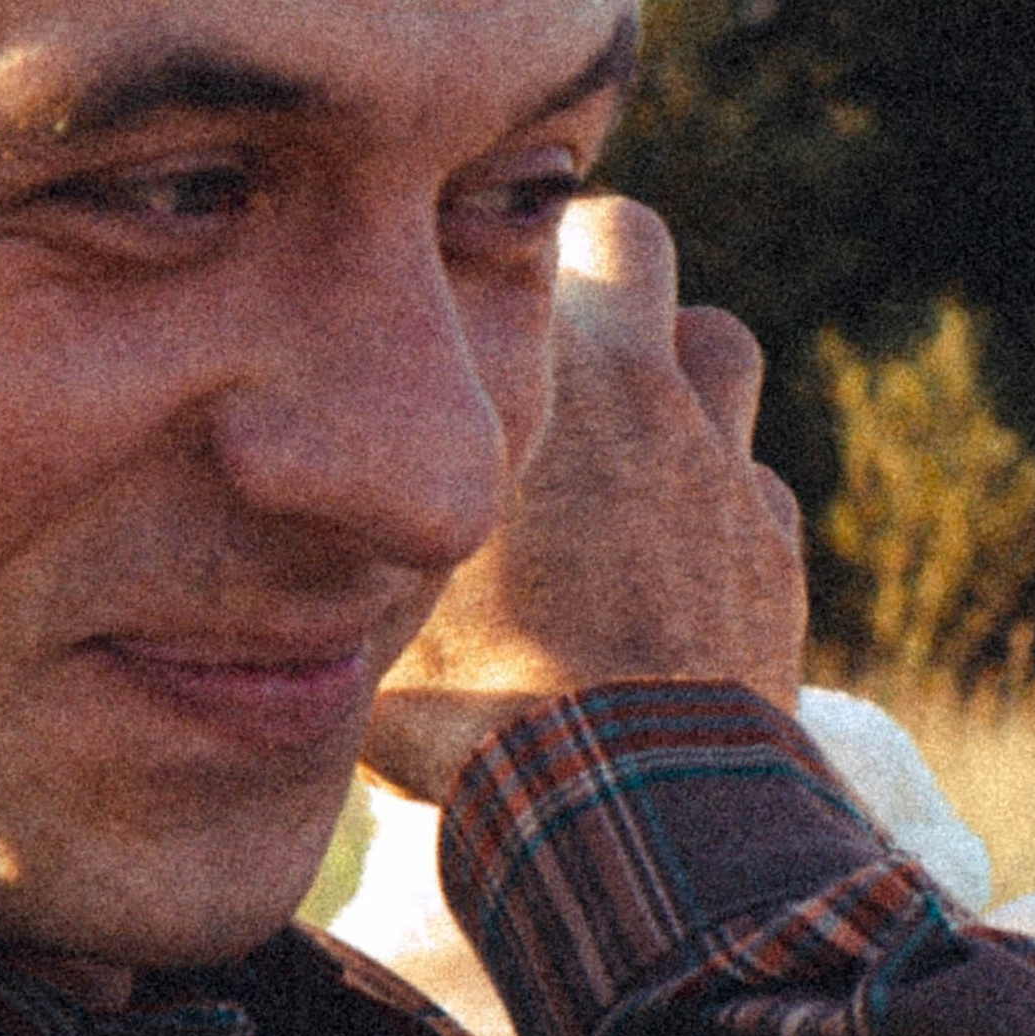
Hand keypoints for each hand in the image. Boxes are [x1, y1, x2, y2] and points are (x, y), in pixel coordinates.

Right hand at [364, 197, 806, 801]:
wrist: (625, 797)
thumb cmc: (474, 705)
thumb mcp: (371, 612)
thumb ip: (343, 548)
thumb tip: (262, 538)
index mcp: (530, 375)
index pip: (506, 239)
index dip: (478, 257)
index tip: (449, 295)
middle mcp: (637, 392)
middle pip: (630, 239)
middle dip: (599, 273)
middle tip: (547, 343)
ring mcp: (719, 466)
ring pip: (720, 340)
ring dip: (680, 372)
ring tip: (619, 439)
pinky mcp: (772, 551)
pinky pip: (756, 485)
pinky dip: (721, 507)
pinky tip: (674, 565)